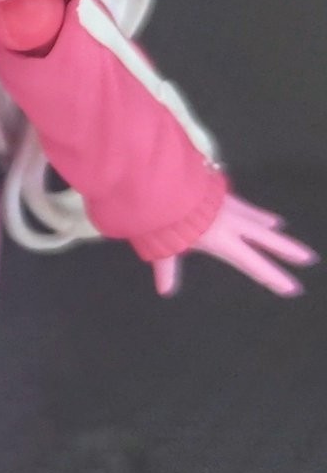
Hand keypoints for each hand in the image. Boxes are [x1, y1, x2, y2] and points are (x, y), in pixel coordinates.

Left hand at [153, 193, 316, 297]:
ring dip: (271, 229)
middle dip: (287, 250)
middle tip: (308, 257)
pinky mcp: (222, 194)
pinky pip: (246, 207)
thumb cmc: (165, 217)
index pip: (252, 264)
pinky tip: (265, 216)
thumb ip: (167, 269)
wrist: (165, 180)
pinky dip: (256, 214)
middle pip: (266, 240)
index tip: (292, 288)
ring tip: (280, 231)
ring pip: (257, 220)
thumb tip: (164, 291)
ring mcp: (229, 207)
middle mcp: (231, 224)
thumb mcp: (164, 247)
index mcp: (221, 241)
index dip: (272, 277)